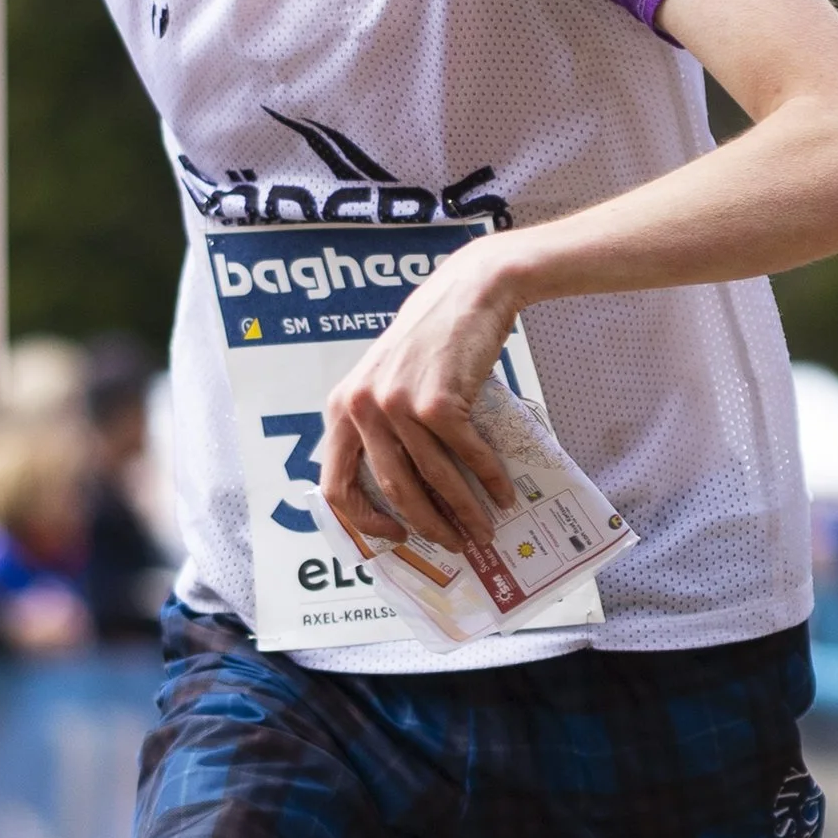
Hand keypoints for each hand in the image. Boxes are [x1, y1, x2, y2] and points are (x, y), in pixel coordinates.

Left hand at [319, 239, 522, 552]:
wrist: (467, 293)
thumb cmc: (430, 342)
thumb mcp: (385, 381)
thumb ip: (379, 427)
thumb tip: (401, 495)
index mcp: (341, 409)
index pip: (335, 486)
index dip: (364, 521)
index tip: (395, 535)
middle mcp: (362, 408)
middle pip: (392, 490)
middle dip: (427, 526)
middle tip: (455, 543)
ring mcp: (397, 404)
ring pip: (432, 479)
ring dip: (463, 512)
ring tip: (484, 529)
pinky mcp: (436, 401)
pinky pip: (465, 455)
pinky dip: (488, 479)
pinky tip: (503, 493)